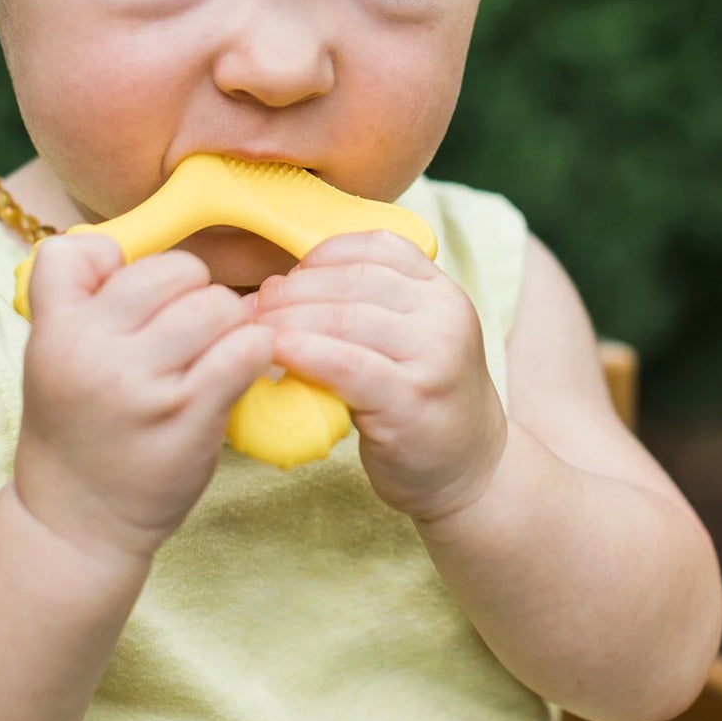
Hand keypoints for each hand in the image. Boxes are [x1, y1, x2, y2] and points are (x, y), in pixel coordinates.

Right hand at [14, 233, 274, 566]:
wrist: (74, 526)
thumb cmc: (76, 429)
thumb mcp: (53, 356)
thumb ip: (81, 298)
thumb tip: (126, 249)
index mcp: (55, 330)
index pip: (82, 249)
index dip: (121, 264)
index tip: (134, 300)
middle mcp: (93, 352)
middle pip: (173, 270)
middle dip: (193, 291)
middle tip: (190, 329)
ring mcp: (142, 387)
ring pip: (216, 305)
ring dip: (229, 322)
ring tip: (216, 351)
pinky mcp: (188, 418)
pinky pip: (245, 349)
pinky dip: (255, 350)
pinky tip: (242, 367)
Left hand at [254, 231, 507, 522]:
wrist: (470, 472)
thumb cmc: (417, 400)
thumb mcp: (406, 338)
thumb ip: (365, 305)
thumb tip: (276, 286)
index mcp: (440, 289)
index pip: (373, 247)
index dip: (318, 258)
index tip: (282, 279)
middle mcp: (445, 314)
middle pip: (351, 281)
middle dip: (291, 291)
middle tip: (252, 308)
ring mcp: (435, 356)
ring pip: (344, 318)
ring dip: (287, 321)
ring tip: (253, 333)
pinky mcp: (413, 399)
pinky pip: (346, 364)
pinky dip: (303, 353)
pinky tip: (274, 355)